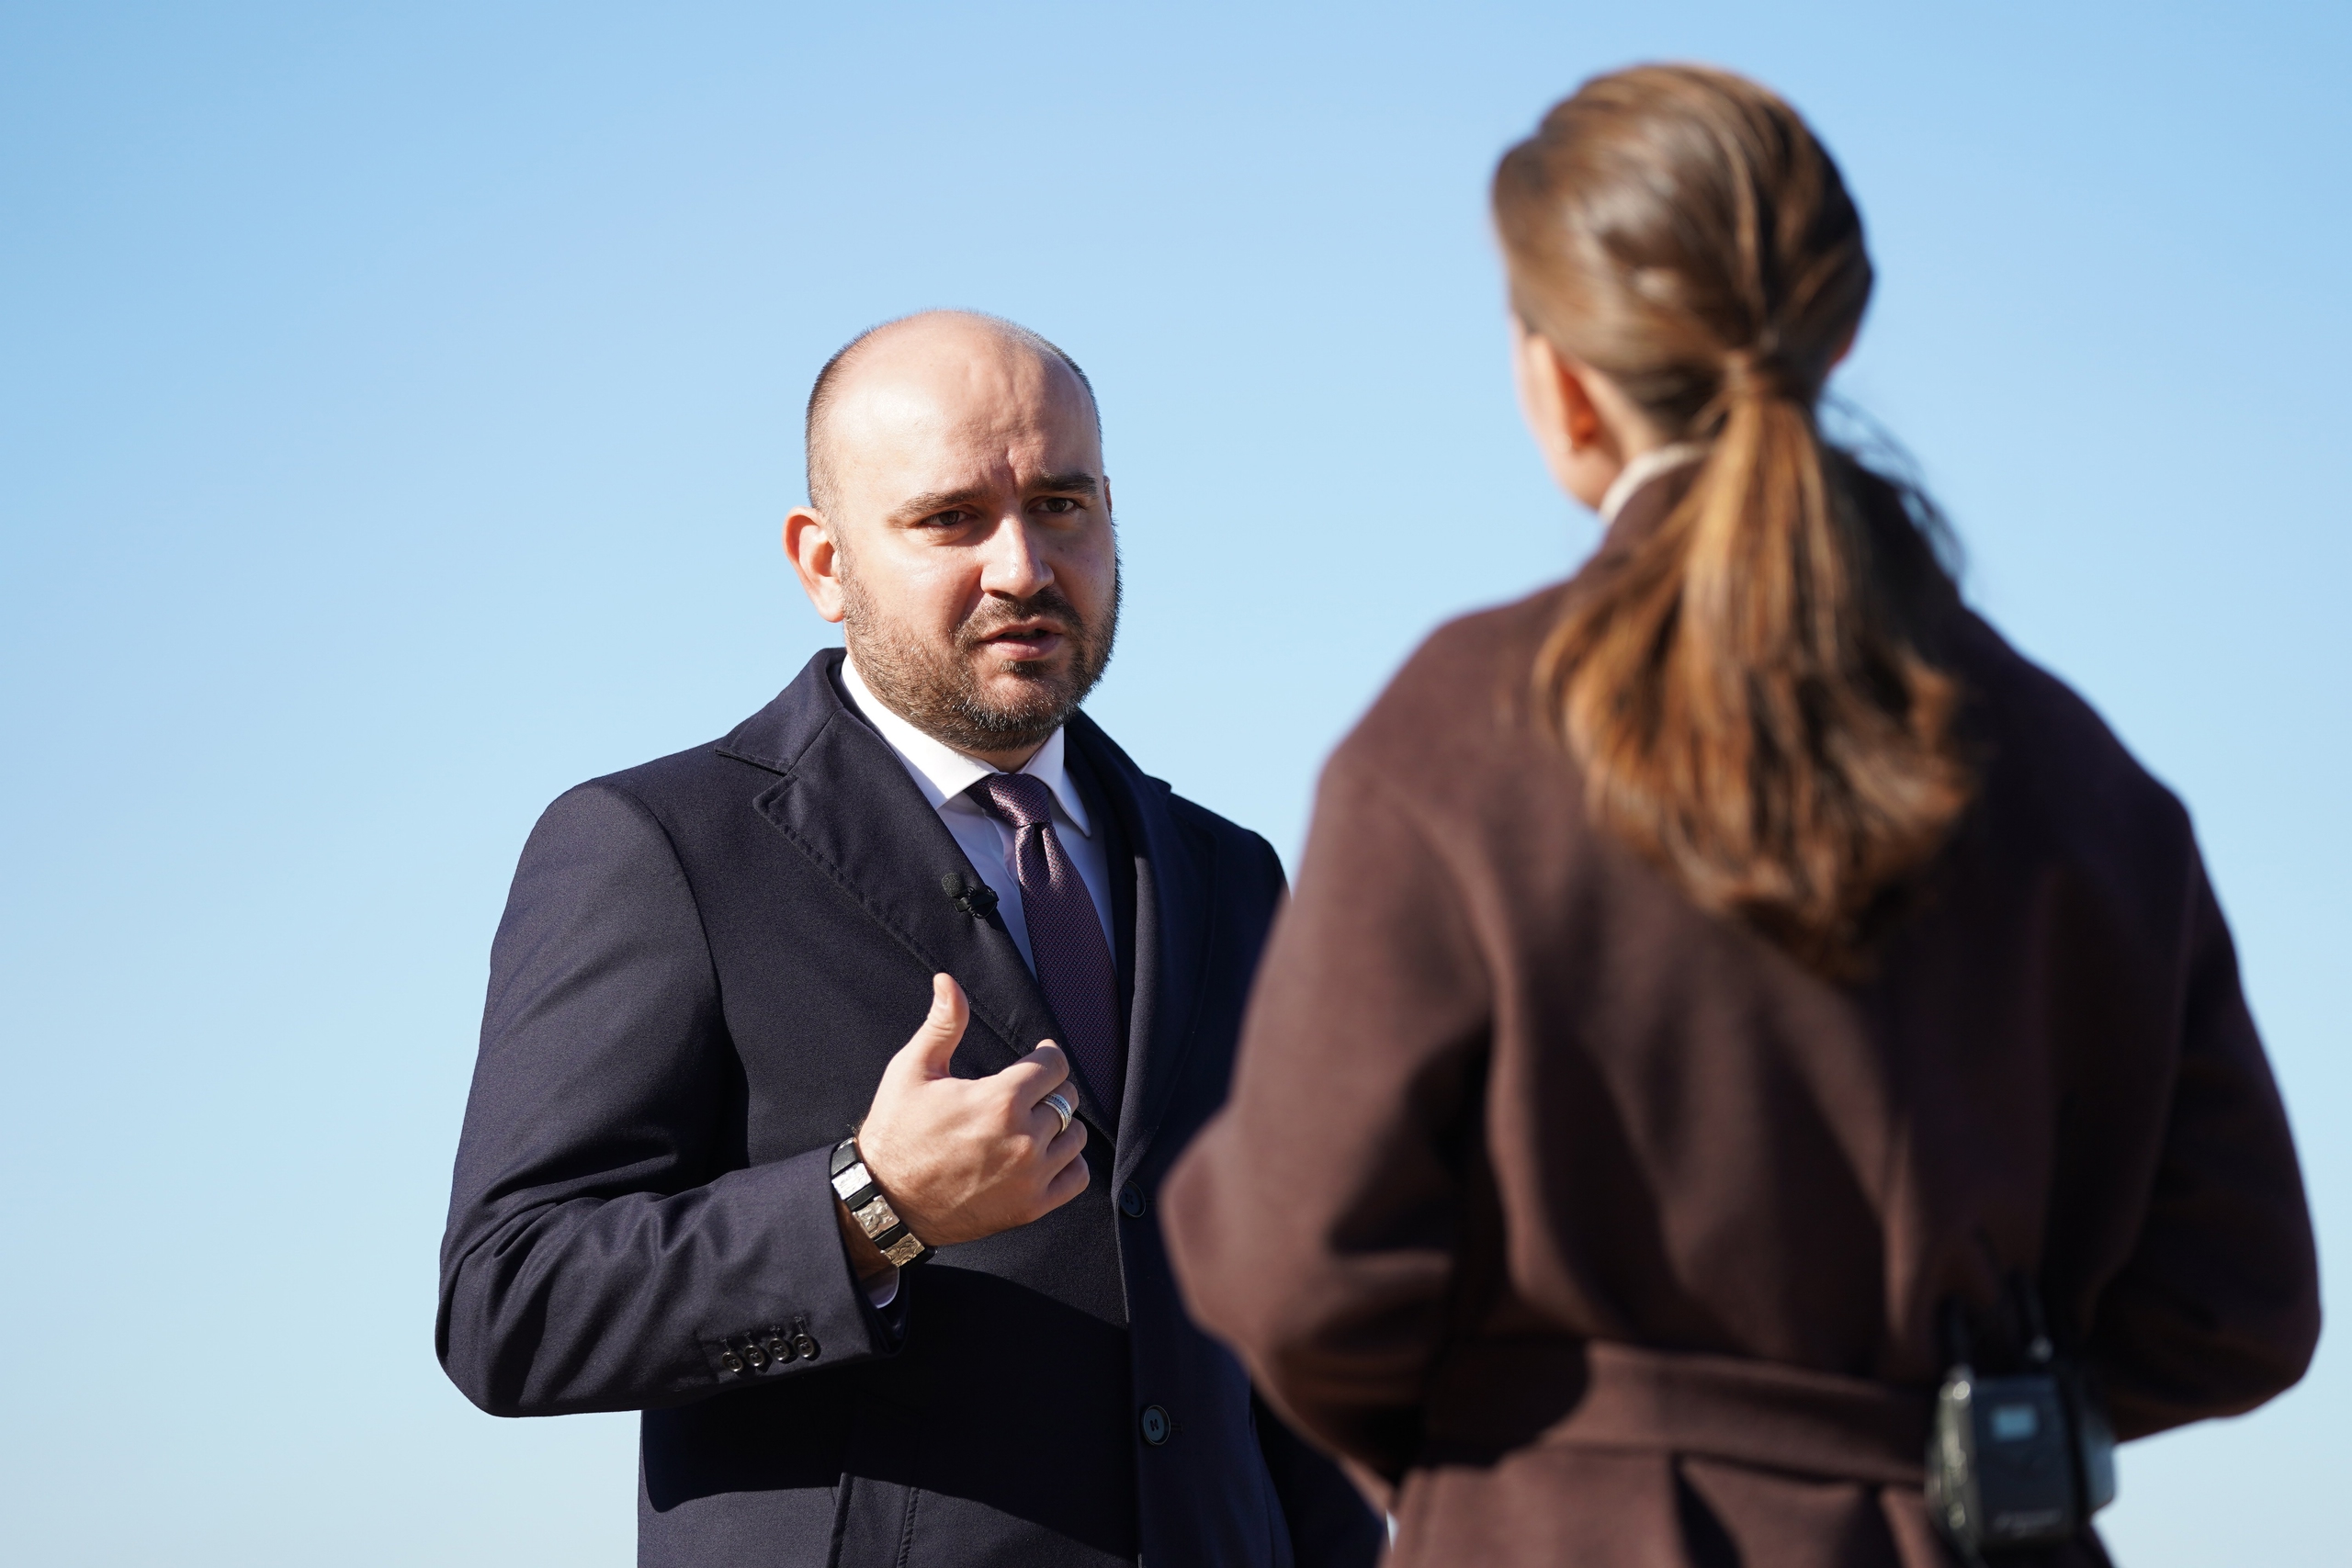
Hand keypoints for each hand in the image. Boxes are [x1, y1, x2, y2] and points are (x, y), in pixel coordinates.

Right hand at [853, 973, 1090, 1249]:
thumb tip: (947, 981)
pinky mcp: (1031, 1207)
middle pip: (1067, 1098)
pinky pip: (1077, 1177)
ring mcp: (1030, 1176)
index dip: (1046, 1055)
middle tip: (1025, 1092)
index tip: (1038, 1056)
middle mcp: (1023, 1139)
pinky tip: (1045, 1154)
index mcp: (1000, 1100)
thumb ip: (943, 1023)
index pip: (1054, 1065)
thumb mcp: (913, 1070)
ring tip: (1031, 1122)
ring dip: (1060, 1125)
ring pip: (1076, 1136)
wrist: (884, 1200)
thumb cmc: (896, 1131)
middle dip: (1049, 1088)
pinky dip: (1068, 1163)